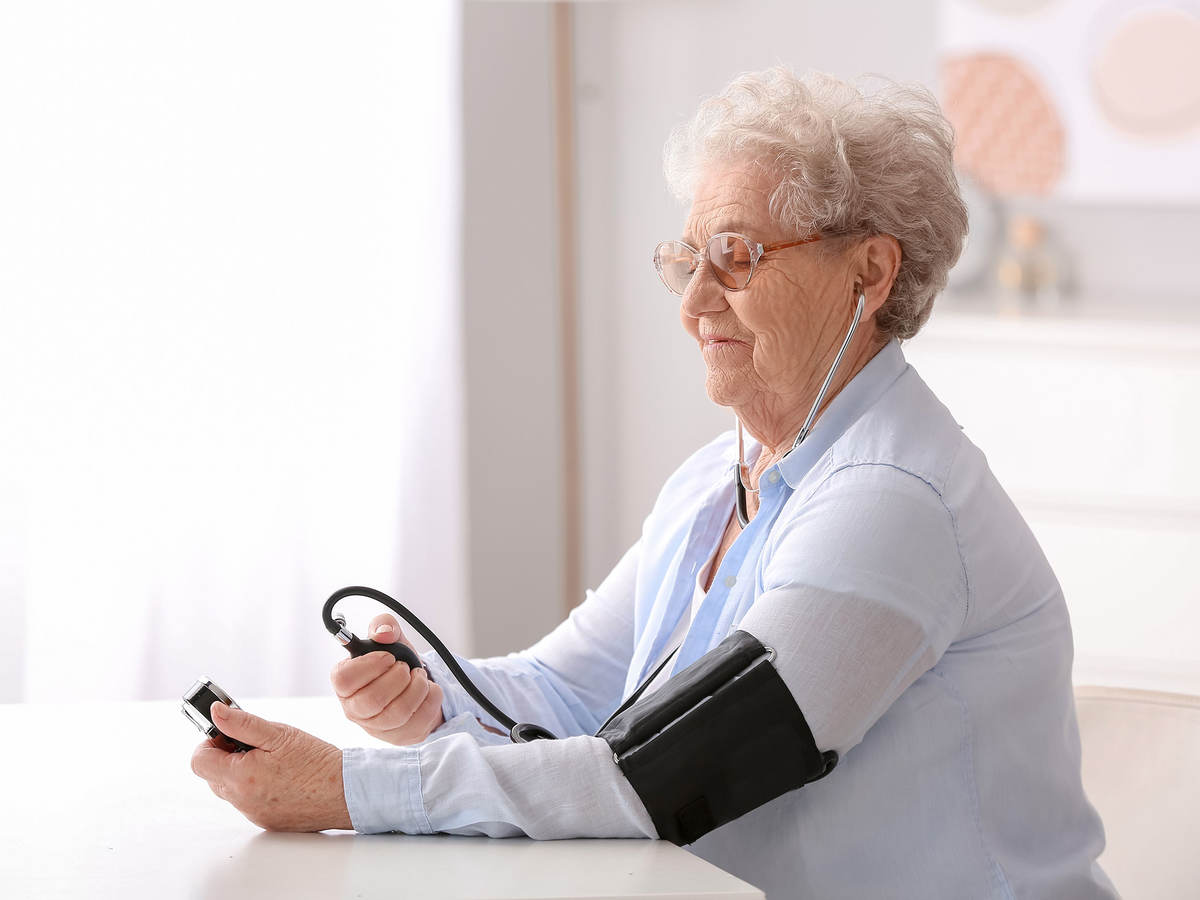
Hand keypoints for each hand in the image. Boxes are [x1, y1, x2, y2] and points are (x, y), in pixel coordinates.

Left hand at [190, 702, 351, 831]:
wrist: (347, 792)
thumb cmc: (317, 762)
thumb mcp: (279, 734)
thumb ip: (242, 723)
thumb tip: (216, 712)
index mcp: (240, 777)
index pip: (199, 761)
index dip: (210, 742)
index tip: (228, 733)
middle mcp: (242, 801)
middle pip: (213, 776)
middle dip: (226, 756)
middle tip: (254, 743)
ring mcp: (254, 814)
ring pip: (231, 789)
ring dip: (242, 772)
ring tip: (272, 759)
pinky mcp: (267, 821)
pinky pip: (249, 801)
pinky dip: (257, 787)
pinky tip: (282, 776)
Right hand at [330, 614, 445, 744]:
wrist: (415, 684)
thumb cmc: (395, 663)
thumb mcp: (391, 639)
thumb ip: (384, 626)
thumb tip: (383, 632)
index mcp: (345, 684)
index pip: (343, 679)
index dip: (368, 666)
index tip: (388, 657)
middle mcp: (355, 709)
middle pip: (372, 700)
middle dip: (397, 678)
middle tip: (406, 667)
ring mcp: (376, 728)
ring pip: (397, 713)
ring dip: (416, 688)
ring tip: (419, 676)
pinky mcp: (399, 737)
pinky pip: (419, 721)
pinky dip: (430, 699)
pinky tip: (429, 689)